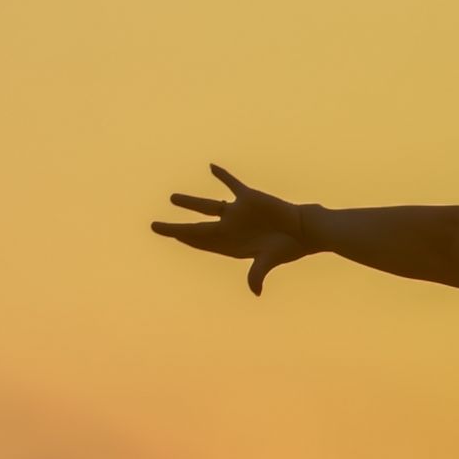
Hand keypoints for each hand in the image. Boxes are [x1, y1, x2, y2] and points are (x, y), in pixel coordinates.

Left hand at [151, 165, 317, 294]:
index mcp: (230, 245)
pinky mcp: (249, 198)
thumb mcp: (270, 259)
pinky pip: (232, 184)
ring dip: (190, 202)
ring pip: (208, 206)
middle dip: (175, 227)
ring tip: (172, 198)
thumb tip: (255, 291)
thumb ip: (258, 273)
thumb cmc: (288, 247)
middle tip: (154, 226)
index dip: (183, 238)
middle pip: (196, 228)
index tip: (169, 234)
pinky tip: (211, 167)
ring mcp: (238, 213)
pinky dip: (223, 175)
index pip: (200, 242)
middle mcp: (230, 229)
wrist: (305, 230)